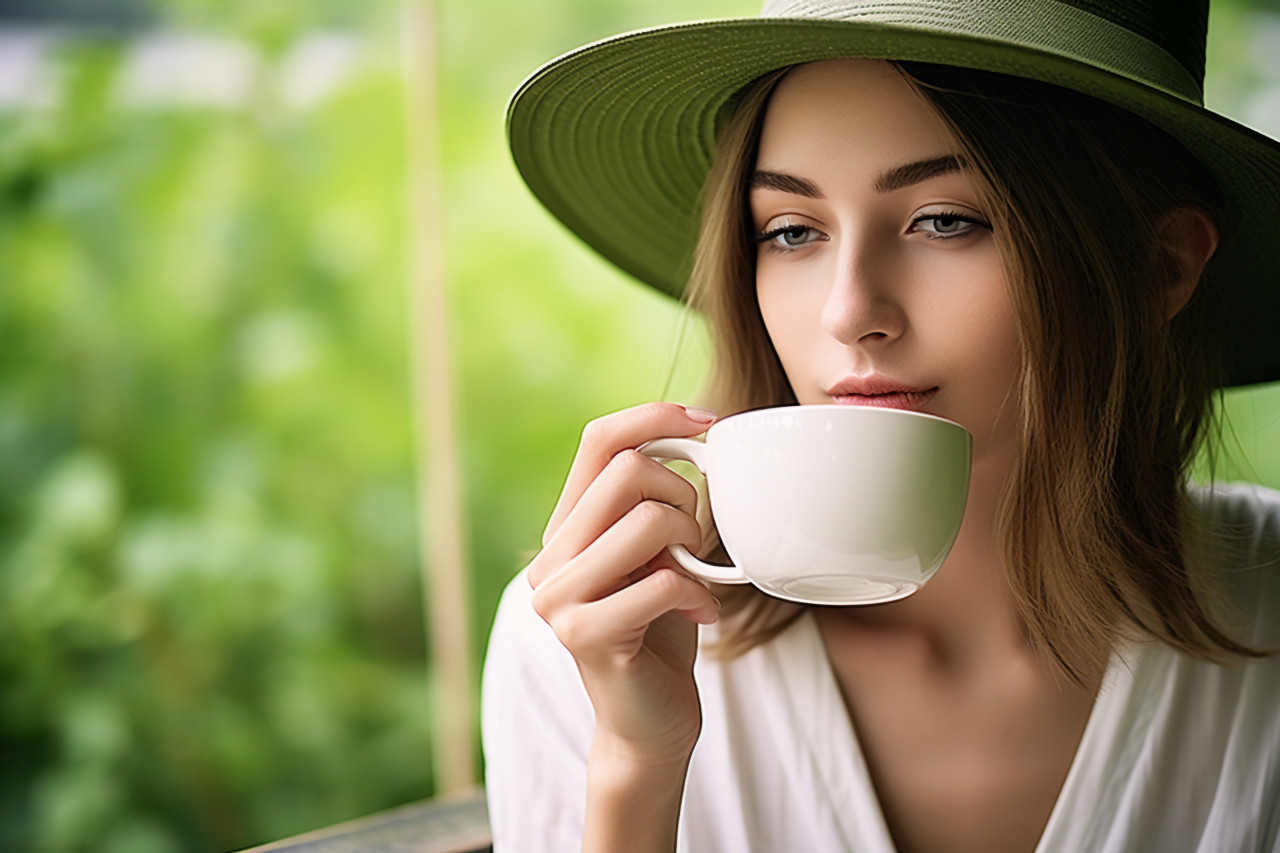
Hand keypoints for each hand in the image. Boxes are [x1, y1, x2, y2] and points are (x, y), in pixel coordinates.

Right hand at [528, 402, 719, 764]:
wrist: (649, 723)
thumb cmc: (661, 632)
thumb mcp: (657, 556)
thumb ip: (655, 505)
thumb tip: (695, 439)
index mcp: (565, 528)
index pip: (599, 439)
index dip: (656, 416)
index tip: (709, 423)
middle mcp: (550, 557)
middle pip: (628, 470)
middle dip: (683, 495)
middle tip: (694, 540)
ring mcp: (559, 597)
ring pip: (646, 520)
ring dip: (690, 544)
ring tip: (695, 578)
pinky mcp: (584, 635)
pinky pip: (661, 580)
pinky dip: (697, 593)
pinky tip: (701, 614)